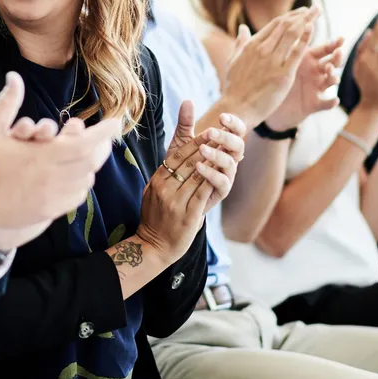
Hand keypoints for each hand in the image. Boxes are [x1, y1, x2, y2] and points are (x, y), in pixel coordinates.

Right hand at [0, 72, 121, 239]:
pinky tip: (76, 176)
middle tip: (104, 137)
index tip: (116, 122)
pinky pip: (76, 198)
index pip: (85, 144)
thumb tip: (14, 76)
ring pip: (85, 181)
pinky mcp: (48, 211)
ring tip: (89, 154)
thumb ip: (7, 103)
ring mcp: (52, 198)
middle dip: (101, 147)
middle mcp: (52, 178)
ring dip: (90, 166)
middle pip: (90, 163)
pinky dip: (81, 185)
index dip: (104, 133)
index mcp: (41, 156)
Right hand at [136, 107, 240, 261]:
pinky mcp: (188, 215)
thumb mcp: (152, 192)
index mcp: (157, 181)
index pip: (176, 156)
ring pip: (198, 176)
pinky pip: (203, 193)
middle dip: (206, 148)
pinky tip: (223, 172)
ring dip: (213, 162)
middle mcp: (165, 189)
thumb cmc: (155, 218)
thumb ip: (164, 176)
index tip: (207, 133)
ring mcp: (176, 202)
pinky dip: (213, 180)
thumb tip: (175, 160)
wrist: (153, 245)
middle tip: (221, 136)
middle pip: (188, 163)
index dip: (193, 144)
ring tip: (226, 151)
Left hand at [165, 101, 245, 210]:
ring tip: (201, 148)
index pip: (237, 131)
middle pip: (239, 146)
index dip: (234, 124)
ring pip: (231, 163)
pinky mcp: (220, 191)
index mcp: (223, 145)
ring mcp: (226, 175)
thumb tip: (187, 100)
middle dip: (226, 138)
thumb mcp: (181, 142)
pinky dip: (211, 173)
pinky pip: (222, 182)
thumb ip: (185, 123)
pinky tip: (198, 166)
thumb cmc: (181, 165)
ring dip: (217, 154)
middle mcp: (229, 159)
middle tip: (210, 132)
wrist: (174, 193)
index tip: (222, 117)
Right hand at [222, 7, 319, 125]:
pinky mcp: (283, 74)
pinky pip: (296, 52)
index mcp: (252, 45)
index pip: (275, 24)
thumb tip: (242, 28)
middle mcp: (262, 49)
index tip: (303, 12)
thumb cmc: (235, 87)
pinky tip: (313, 28)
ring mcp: (272, 61)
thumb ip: (240, 43)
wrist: (236, 108)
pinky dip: (305, 38)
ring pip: (292, 34)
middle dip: (302, 15)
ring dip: (306, 21)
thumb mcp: (234, 61)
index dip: (291, 16)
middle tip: (316, 9)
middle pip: (286, 25)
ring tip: (317, 13)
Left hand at [267, 37, 344, 129]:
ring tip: (332, 75)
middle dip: (336, 57)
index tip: (341, 39)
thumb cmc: (274, 77)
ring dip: (334, 77)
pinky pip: (325, 103)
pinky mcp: (314, 104)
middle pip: (331, 62)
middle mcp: (315, 72)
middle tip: (338, 52)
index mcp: (308, 59)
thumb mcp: (278, 58)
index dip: (332, 44)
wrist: (269, 103)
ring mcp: (316, 88)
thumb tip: (258, 22)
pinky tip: (335, 100)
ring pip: (330, 81)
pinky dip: (330, 102)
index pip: (323, 48)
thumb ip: (279, 41)